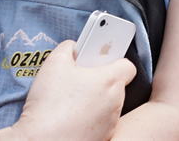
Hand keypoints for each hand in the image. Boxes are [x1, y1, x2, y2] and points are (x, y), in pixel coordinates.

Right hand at [11, 41, 135, 140]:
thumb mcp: (54, 63)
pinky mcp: (102, 137)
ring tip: (70, 101)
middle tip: (79, 79)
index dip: (114, 60)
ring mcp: (110, 123)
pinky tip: (70, 118)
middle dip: (98, 81)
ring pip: (106, 105)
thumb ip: (67, 49)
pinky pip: (98, 123)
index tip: (100, 59)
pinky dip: (88, 119)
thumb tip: (72, 47)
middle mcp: (116, 103)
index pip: (127, 66)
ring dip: (93, 101)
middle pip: (114, 85)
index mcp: (111, 81)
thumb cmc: (50, 104)